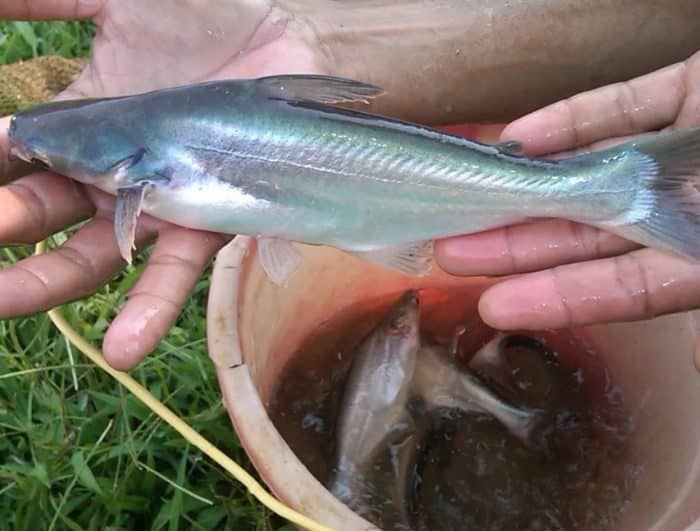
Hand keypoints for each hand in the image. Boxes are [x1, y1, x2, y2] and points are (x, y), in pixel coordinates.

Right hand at [0, 0, 334, 369]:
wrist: (282, 36)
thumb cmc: (206, 15)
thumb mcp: (115, 0)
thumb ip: (42, 1)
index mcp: (85, 123)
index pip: (17, 153)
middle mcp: (115, 170)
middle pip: (43, 212)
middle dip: (2, 226)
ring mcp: (162, 200)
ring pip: (97, 255)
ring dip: (49, 282)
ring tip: (3, 302)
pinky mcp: (211, 218)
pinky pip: (177, 270)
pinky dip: (149, 308)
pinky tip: (121, 348)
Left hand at [435, 50, 699, 361]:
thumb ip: (691, 269)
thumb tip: (688, 358)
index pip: (632, 289)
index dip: (564, 300)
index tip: (497, 308)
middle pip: (595, 231)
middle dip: (522, 245)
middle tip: (451, 255)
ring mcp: (698, 144)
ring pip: (598, 170)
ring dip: (530, 186)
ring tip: (465, 203)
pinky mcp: (698, 85)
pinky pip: (625, 105)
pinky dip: (573, 119)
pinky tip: (519, 139)